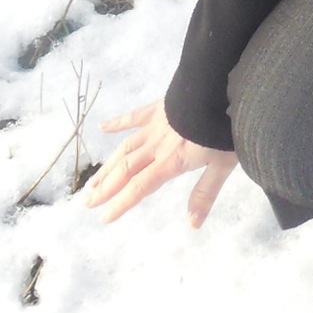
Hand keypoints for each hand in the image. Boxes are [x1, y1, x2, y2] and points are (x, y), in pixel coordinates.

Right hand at [81, 99, 237, 228]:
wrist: (221, 87)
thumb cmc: (225, 128)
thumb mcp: (222, 165)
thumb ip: (205, 193)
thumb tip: (193, 224)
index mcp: (171, 161)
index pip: (139, 187)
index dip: (120, 203)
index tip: (103, 217)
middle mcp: (157, 145)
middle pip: (125, 170)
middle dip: (105, 188)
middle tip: (87, 202)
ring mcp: (155, 125)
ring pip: (125, 148)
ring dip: (107, 166)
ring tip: (92, 181)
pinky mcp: (158, 108)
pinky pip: (134, 116)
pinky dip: (118, 123)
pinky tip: (103, 127)